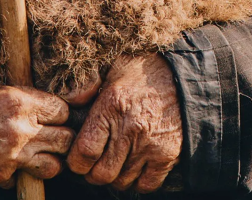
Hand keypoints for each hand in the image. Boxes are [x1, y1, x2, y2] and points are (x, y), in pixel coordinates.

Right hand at [0, 84, 72, 185]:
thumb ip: (27, 100)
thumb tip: (51, 110)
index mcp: (20, 103)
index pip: (64, 111)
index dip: (60, 113)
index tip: (53, 114)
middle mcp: (20, 131)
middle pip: (66, 140)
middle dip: (62, 137)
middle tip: (53, 134)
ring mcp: (12, 158)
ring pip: (53, 167)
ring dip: (49, 159)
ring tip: (39, 152)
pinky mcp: (0, 176)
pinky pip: (22, 177)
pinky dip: (18, 171)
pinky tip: (5, 159)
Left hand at [66, 54, 182, 192]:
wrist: (181, 74)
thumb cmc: (142, 70)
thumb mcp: (110, 67)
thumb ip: (87, 84)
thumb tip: (71, 101)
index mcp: (111, 107)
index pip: (84, 152)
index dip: (76, 162)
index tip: (78, 159)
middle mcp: (130, 129)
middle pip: (102, 174)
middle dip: (93, 174)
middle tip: (95, 165)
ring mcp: (151, 145)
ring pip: (122, 181)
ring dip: (115, 177)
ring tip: (115, 164)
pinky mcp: (168, 154)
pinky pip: (147, 185)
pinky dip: (138, 182)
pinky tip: (135, 169)